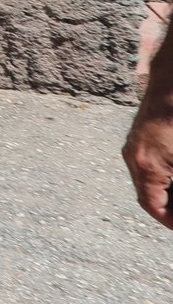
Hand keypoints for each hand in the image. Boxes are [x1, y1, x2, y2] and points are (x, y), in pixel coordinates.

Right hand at [124, 101, 172, 229]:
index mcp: (147, 167)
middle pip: (147, 194)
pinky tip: (171, 173)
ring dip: (163, 191)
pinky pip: (146, 164)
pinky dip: (161, 175)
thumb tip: (172, 204)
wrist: (172, 83)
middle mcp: (134, 157)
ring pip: (146, 178)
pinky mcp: (139, 135)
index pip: (152, 206)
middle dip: (166, 206)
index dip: (168, 220)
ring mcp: (134, 144)